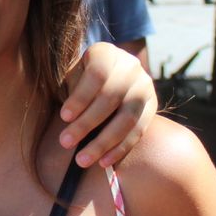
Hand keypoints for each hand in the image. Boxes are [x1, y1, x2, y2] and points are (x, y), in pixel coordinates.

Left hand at [59, 43, 155, 167]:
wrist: (110, 76)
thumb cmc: (82, 79)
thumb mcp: (74, 75)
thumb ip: (72, 90)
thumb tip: (68, 120)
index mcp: (107, 53)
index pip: (97, 74)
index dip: (81, 97)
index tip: (64, 116)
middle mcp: (131, 67)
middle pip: (111, 98)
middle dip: (86, 123)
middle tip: (65, 142)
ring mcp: (145, 87)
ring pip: (127, 118)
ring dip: (103, 142)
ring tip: (82, 160)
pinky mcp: (152, 107)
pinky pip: (138, 131)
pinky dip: (120, 149)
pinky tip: (103, 162)